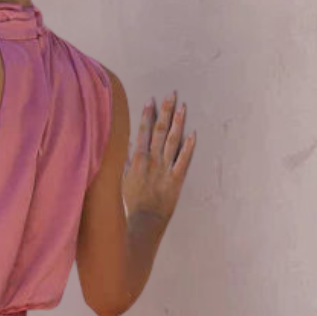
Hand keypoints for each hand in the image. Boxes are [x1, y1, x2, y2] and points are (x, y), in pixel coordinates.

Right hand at [123, 89, 195, 225]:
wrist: (144, 220)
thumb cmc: (132, 203)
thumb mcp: (122, 180)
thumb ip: (125, 161)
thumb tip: (126, 144)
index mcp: (138, 160)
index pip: (143, 132)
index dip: (147, 115)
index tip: (151, 100)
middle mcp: (152, 161)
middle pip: (159, 131)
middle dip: (165, 111)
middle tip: (171, 94)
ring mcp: (165, 169)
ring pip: (172, 141)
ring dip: (178, 123)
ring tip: (183, 107)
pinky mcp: (176, 179)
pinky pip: (184, 160)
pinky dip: (188, 147)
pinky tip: (194, 134)